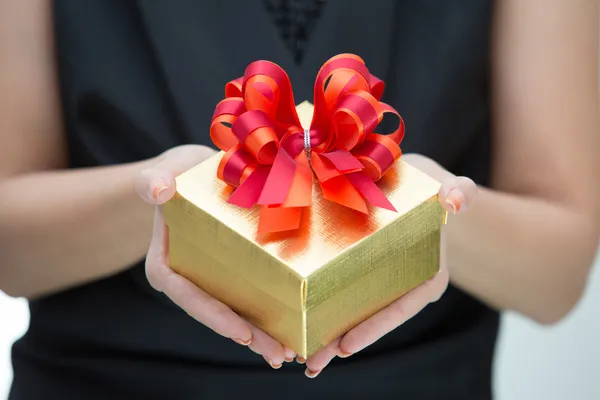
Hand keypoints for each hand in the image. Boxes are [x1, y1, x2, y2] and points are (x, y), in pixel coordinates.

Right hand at [135, 145, 295, 367]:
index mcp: (165, 266)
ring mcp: (209, 279)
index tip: (244, 334)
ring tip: (290, 352)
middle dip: (247, 336)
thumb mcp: (163, 172)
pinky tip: (292, 326)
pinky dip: (268, 312)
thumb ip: (153, 181)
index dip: (216, 317)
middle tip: (278, 356)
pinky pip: (247, 295)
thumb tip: (158, 190)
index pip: (189, 297)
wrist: (192, 173)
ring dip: (261, 334)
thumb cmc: (174, 173)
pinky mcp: (229, 272)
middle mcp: (187, 280)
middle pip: (216, 313)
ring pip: (234, 311)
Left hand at [303, 153, 477, 377]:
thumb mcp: (449, 186)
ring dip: (328, 336)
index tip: (347, 345)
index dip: (375, 328)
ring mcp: (381, 283)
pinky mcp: (362, 273)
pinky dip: (322, 310)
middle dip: (343, 342)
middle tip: (313, 364)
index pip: (400, 307)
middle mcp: (404, 286)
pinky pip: (343, 293)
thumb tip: (454, 202)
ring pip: (355, 313)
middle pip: (373, 319)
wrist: (417, 185)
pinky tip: (299, 325)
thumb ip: (459, 192)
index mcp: (427, 276)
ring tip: (303, 359)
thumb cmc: (435, 188)